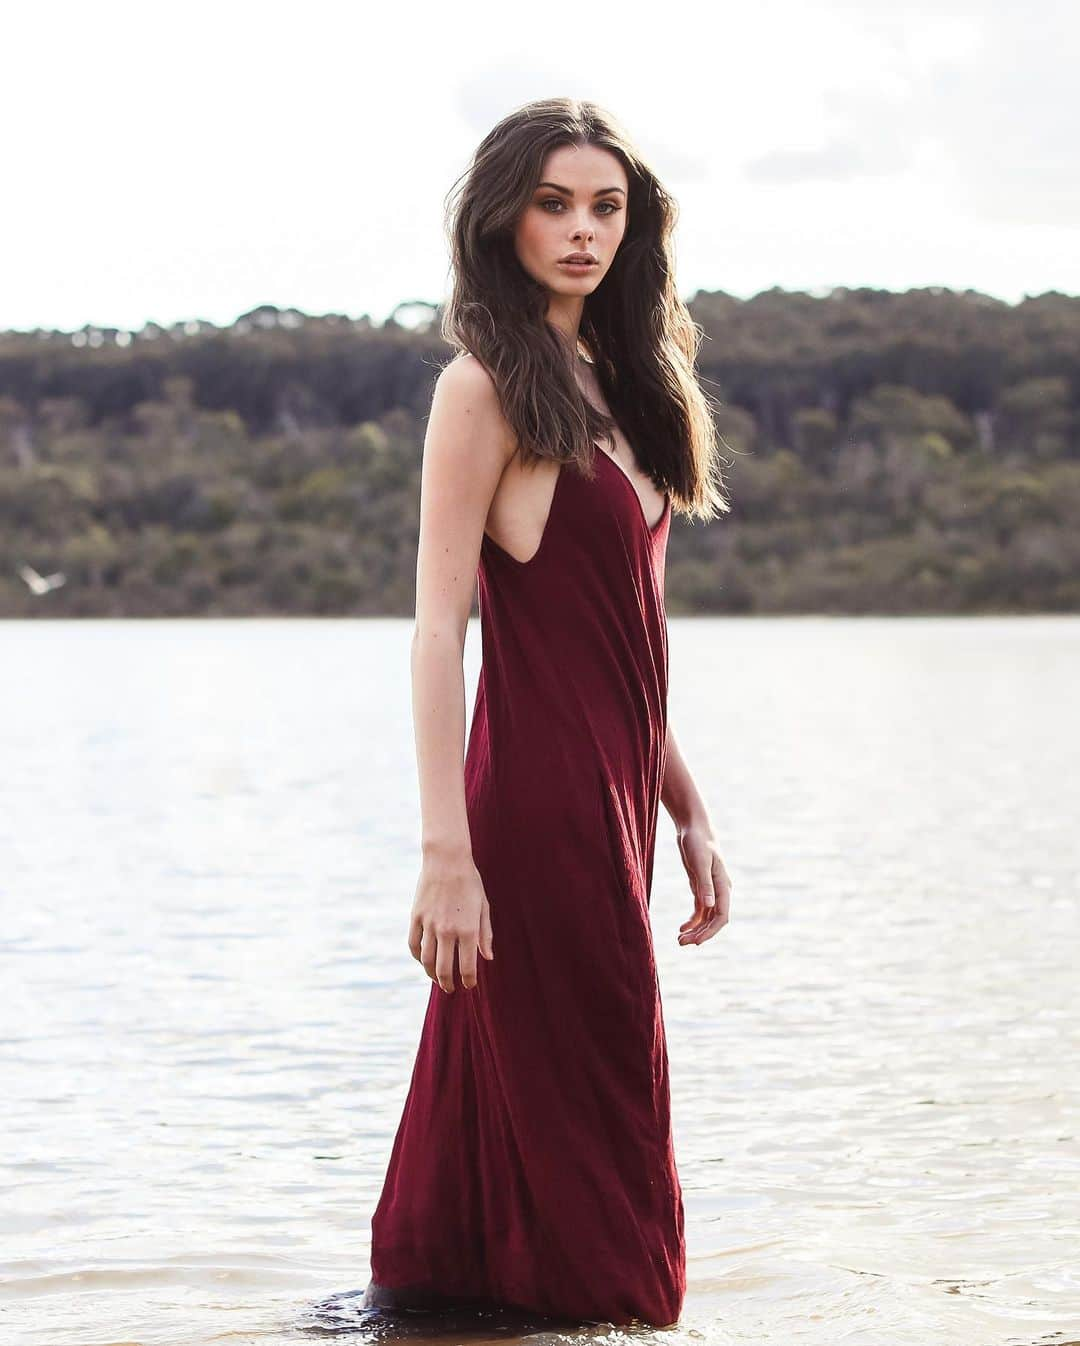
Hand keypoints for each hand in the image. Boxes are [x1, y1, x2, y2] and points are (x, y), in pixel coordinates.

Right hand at [408, 850, 493, 991]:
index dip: (468, 981)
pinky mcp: (416, 917)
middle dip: (448, 984)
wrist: (447, 860)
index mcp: (468, 929)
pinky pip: (413, 944)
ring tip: (437, 979)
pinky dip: (417, 957)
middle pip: (444, 969)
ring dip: (432, 974)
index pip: (468, 967)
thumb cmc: (470, 882)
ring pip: (427, 960)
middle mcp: (448, 931)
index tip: (469, 985)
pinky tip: (423, 961)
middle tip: (451, 989)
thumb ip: (486, 934)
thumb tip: (488, 958)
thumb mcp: (484, 907)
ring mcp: (430, 924)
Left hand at [675, 819, 731, 945]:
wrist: (694, 828)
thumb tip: (709, 906)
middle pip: (713, 920)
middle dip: (700, 934)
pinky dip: (693, 921)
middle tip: (681, 943)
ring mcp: (711, 890)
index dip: (710, 931)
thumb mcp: (699, 862)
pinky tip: (683, 928)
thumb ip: (704, 884)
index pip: (722, 916)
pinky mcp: (701, 887)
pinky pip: (700, 910)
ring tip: (680, 940)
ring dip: (696, 930)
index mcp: (723, 886)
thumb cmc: (697, 842)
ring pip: (707, 917)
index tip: (696, 942)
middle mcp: (719, 891)